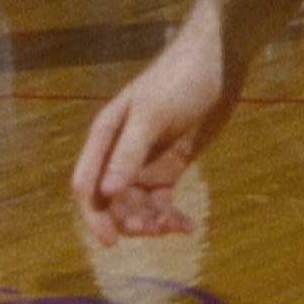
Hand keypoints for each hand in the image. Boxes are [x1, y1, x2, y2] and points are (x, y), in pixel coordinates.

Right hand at [71, 9, 240, 239]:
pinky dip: (171, 216)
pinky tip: (187, 226)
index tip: (111, 242)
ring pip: (137, 205)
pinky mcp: (170, 166)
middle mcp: (119, 153)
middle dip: (128, 220)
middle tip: (154, 230)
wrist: (217, 61)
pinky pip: (162, 201)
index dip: (94, 216)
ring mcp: (145, 162)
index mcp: (105, 137)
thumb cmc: (179, 79)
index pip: (86, 185)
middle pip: (112, 202)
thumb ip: (129, 153)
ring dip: (151, 221)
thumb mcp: (152, 115)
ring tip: (175, 227)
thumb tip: (107, 193)